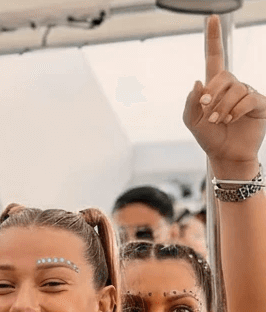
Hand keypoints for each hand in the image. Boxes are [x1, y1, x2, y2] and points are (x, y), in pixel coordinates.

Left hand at [183, 16, 265, 175]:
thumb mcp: (191, 121)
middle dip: (212, 94)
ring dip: (223, 107)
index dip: (213, 38)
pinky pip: (248, 99)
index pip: (215, 57)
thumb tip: (198, 82)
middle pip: (223, 77)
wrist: (225, 154)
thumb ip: (191, 102)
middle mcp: (232, 86)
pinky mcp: (259, 104)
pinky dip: (236, 110)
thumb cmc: (209, 137)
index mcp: (214, 86)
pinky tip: (231, 120)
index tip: (212, 18)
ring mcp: (247, 93)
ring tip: (218, 120)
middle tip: (207, 111)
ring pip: (235, 90)